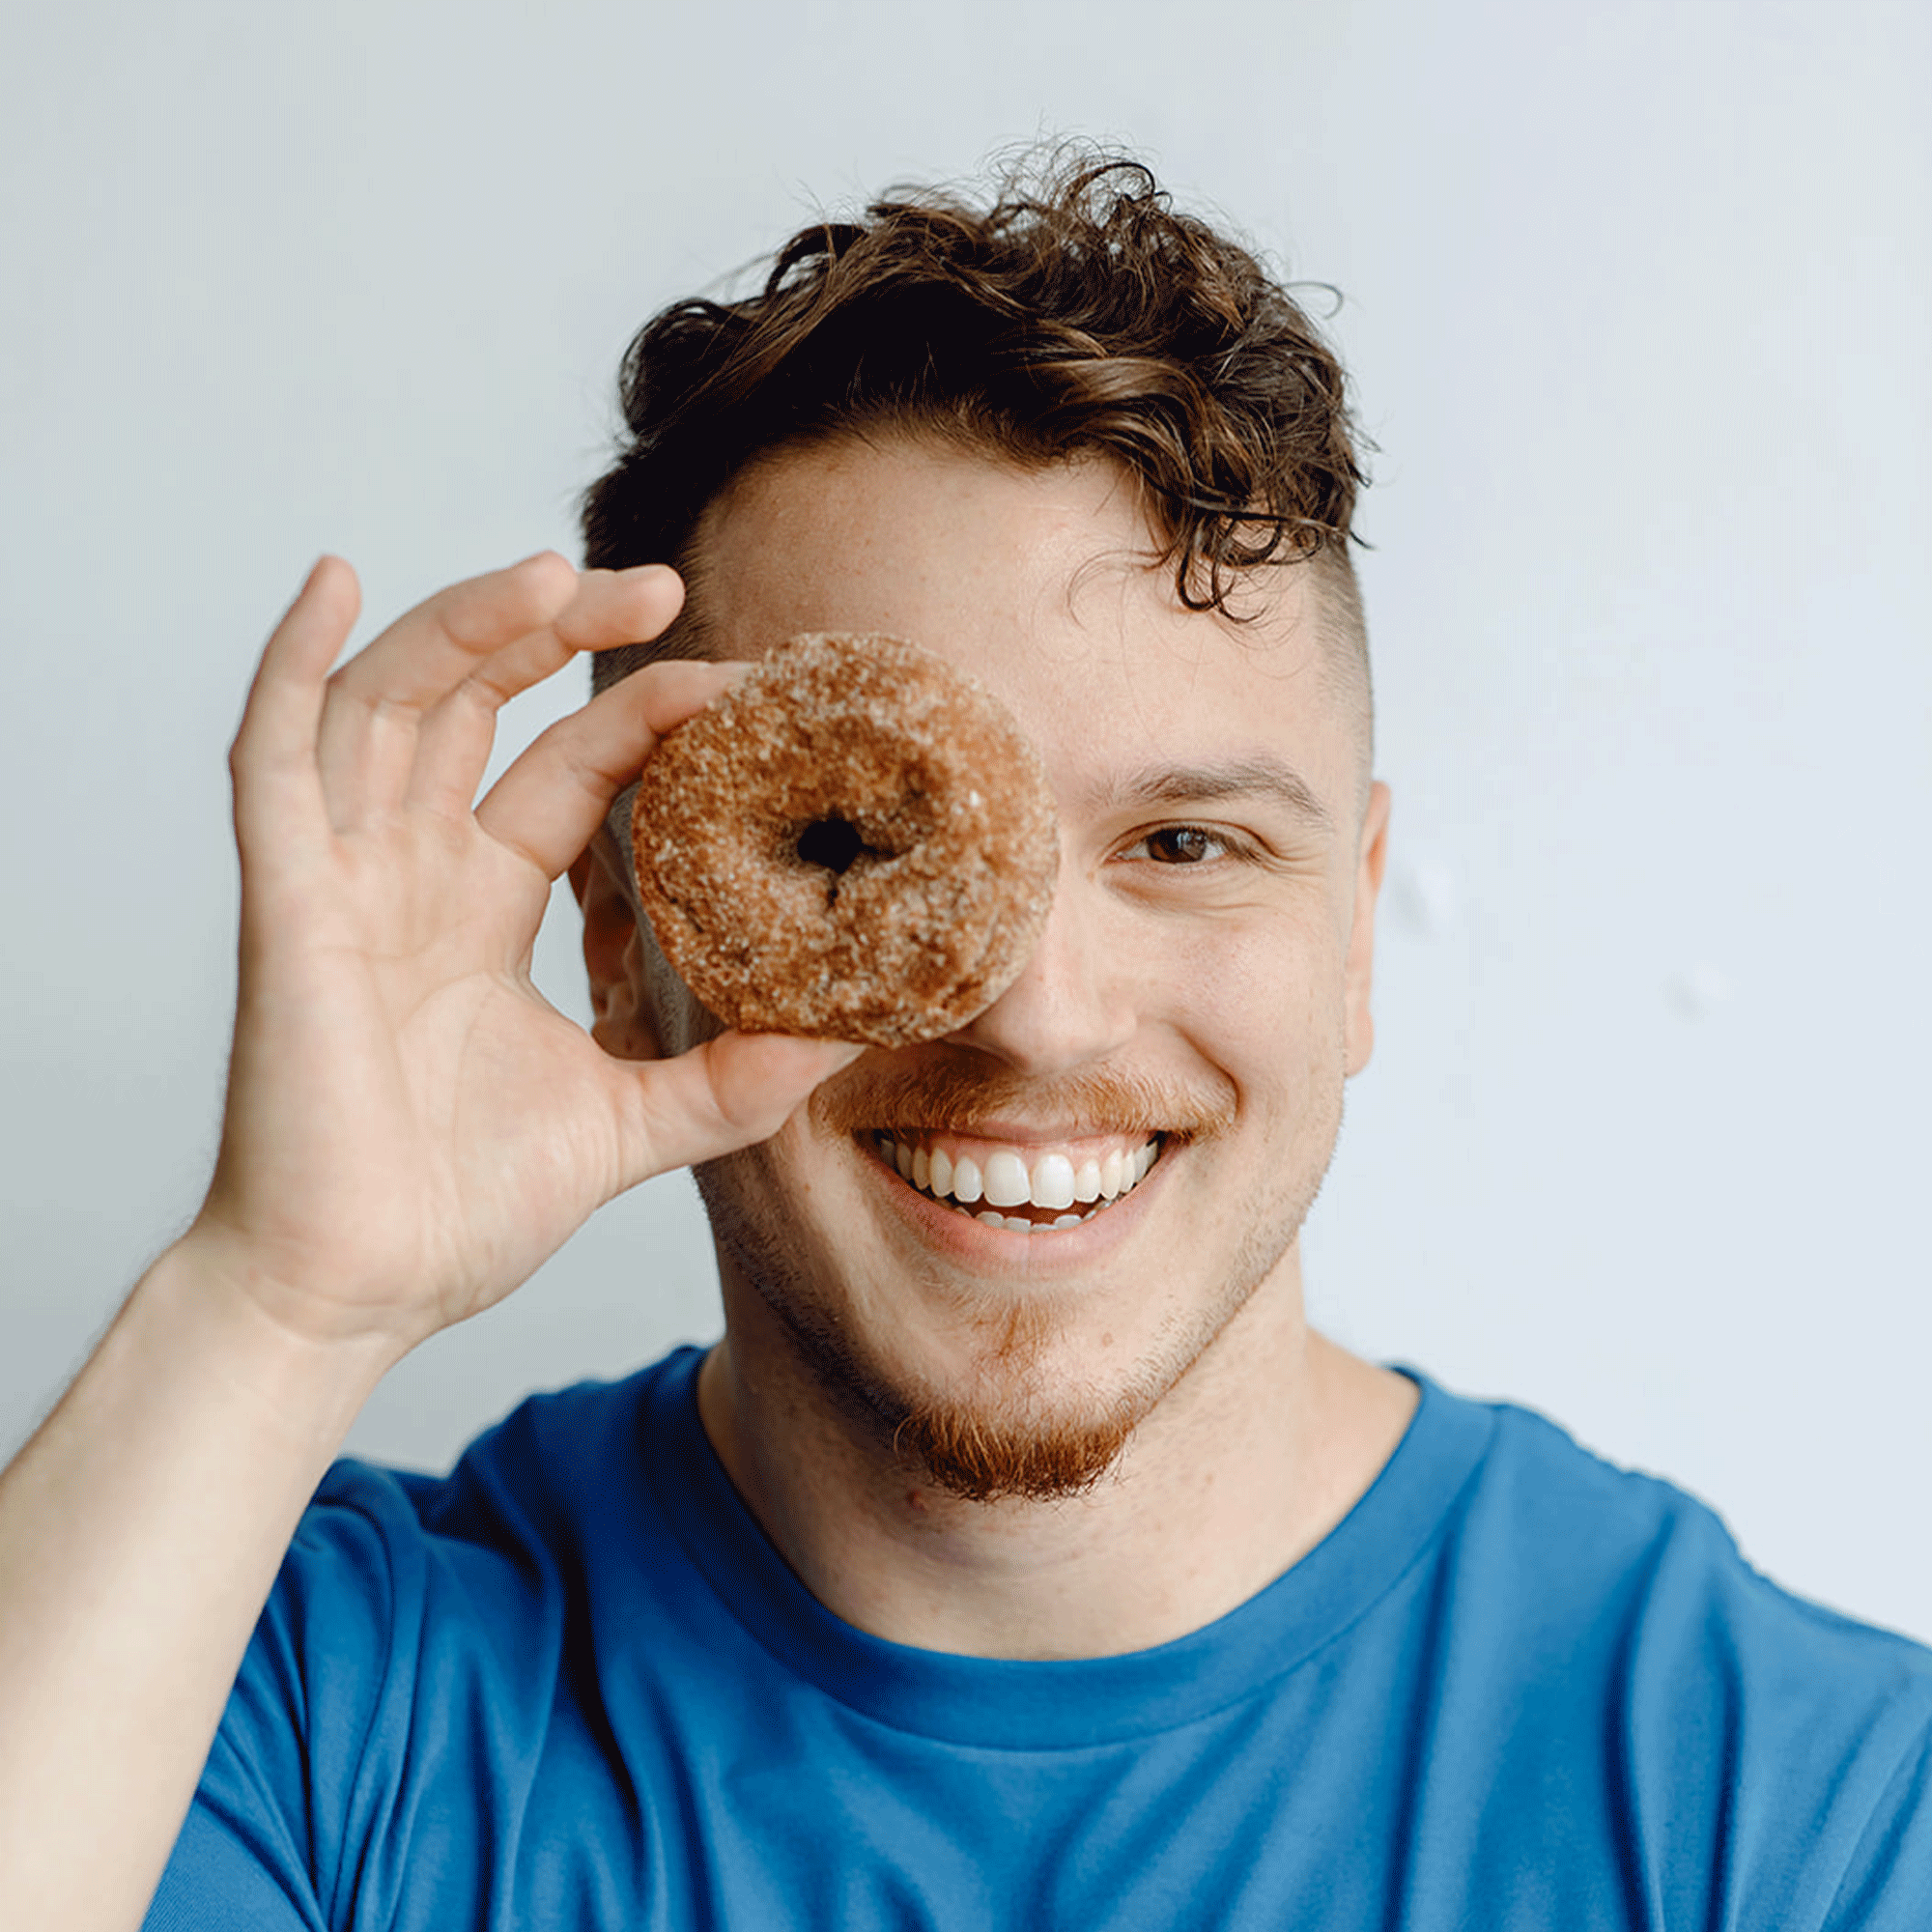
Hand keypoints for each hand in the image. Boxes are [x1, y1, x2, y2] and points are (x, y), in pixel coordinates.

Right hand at [186, 552, 857, 1356]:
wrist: (355, 1295)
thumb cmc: (459, 1211)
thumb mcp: (628, 1125)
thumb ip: (729, 1081)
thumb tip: (845, 1036)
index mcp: (481, 909)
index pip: (567, 770)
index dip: (640, 715)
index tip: (734, 685)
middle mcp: (410, 874)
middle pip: (477, 704)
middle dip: (557, 632)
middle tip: (662, 586)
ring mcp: (342, 880)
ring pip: (391, 702)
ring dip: (466, 623)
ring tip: (557, 571)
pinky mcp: (284, 906)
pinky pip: (271, 758)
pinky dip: (292, 664)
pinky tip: (333, 583)